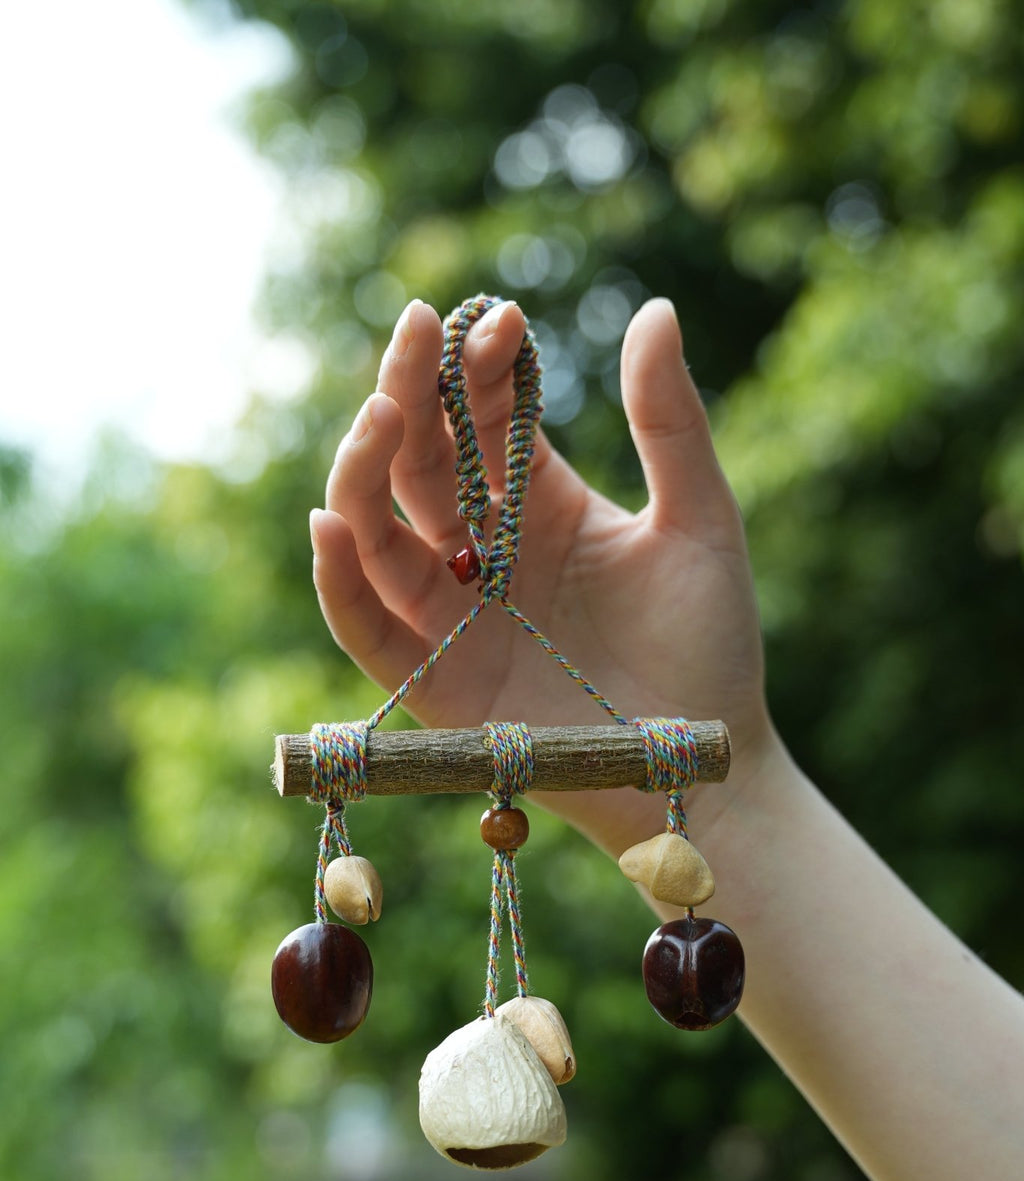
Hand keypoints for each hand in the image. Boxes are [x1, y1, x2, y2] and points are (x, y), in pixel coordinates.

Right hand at [311, 297, 774, 848]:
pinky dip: (339, 579)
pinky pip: (368, 626)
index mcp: (538, 503)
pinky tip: (334, 522)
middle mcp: (482, 552)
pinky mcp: (432, 683)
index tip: (499, 320)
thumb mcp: (700, 521)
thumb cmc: (710, 644)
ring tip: (382, 412)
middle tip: (417, 330)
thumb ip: (670, 424)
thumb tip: (656, 309)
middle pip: (418, 462)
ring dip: (365, 471)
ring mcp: (452, 616)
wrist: (703, 759)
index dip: (482, 367)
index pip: (485, 418)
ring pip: (378, 533)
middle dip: (412, 393)